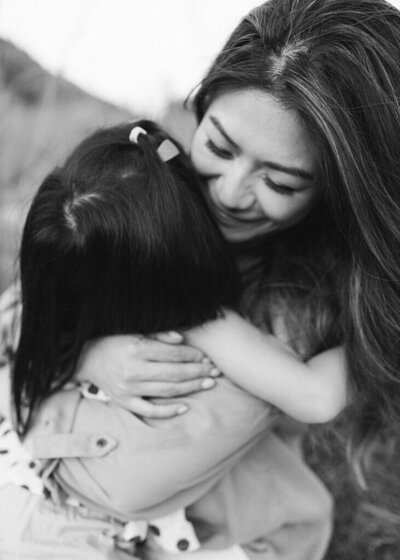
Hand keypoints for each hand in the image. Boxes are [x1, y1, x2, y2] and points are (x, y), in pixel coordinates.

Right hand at [75, 333, 218, 417]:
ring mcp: (129, 389)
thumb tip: (182, 339)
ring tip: (208, 384)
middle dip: (198, 372)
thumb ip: (158, 334)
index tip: (207, 356)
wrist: (84, 358)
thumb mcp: (133, 331)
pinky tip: (184, 407)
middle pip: (175, 373)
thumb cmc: (112, 341)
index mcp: (137, 349)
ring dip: (191, 388)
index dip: (194, 355)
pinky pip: (149, 410)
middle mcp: (134, 370)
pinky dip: (167, 411)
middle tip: (215, 371)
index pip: (174, 354)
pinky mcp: (124, 402)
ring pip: (167, 391)